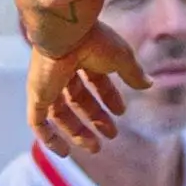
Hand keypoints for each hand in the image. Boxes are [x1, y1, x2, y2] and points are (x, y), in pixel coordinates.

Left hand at [28, 25, 150, 155]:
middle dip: (95, 118)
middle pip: (78, 100)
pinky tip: (63, 152)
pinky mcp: (36, 95)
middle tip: (111, 136)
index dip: (109, 97)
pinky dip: (49, 138)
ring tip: (95, 147)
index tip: (121, 112)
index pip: (95, 81)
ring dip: (77, 132)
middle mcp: (63, 70)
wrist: (65, 33)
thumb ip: (133, 73)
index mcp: (83, 57)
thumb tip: (148, 85)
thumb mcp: (121, 58)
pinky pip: (38, 122)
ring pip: (60, 114)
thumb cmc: (95, 41)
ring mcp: (48, 84)